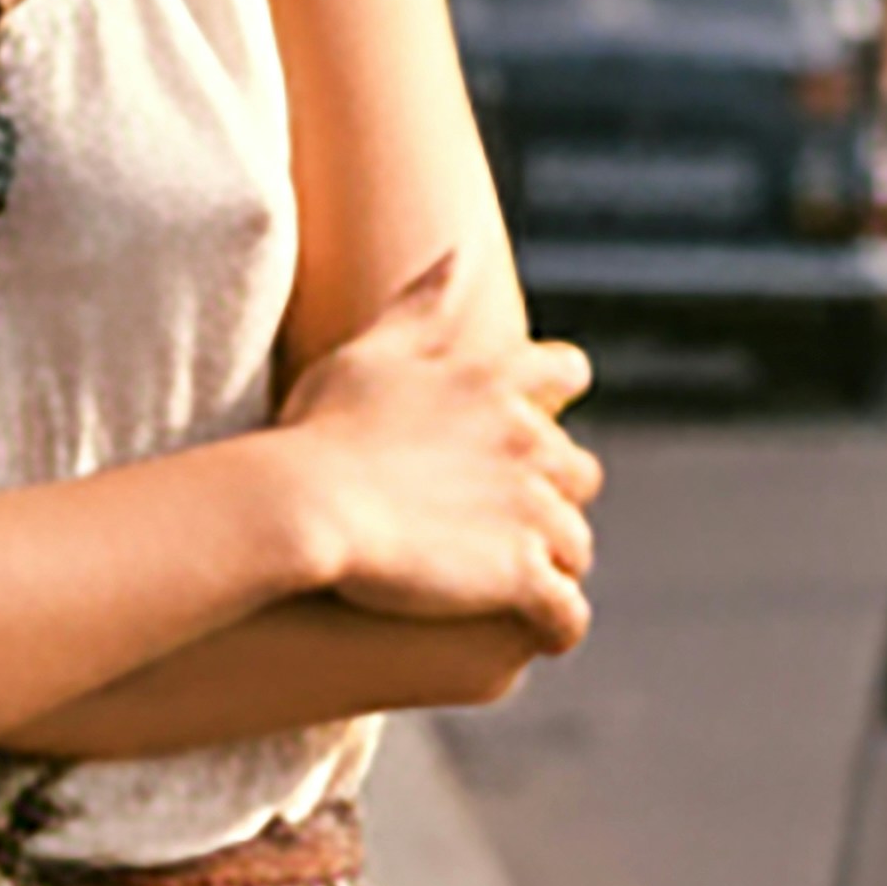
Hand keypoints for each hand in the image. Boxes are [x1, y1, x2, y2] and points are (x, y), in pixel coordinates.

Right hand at [272, 247, 598, 646]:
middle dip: (556, 495)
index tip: (542, 416)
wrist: (305, 506)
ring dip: (555, 561)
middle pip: (581, 469)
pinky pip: (567, 611)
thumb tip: (458, 252)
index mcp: (495, 380)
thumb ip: (419, 304)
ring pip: (576, 543)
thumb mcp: (370, 352)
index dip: (558, 398)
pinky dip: (560, 624)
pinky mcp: (522, 574)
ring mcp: (531, 510)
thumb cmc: (323, 430)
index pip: (565, 372)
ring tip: (518, 586)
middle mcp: (530, 440)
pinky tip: (543, 634)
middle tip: (513, 520)